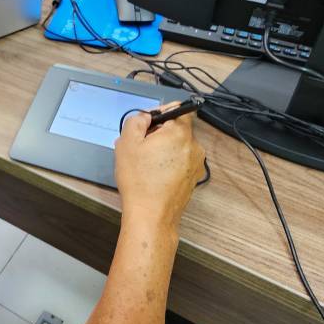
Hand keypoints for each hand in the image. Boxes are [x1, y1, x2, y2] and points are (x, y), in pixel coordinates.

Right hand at [114, 105, 205, 230]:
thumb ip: (136, 120)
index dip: (161, 112)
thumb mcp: (127, 143)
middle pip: (177, 129)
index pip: (179, 108)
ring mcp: (196, 164)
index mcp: (180, 133)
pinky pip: (180, 162)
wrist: (151, 215)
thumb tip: (145, 117)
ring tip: (144, 164)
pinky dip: (168, 164)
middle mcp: (194, 146)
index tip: (147, 124)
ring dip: (163, 149)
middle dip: (158, 134)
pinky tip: (153, 175)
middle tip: (140, 147)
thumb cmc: (139, 180)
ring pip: (178, 146)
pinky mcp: (193, 178)